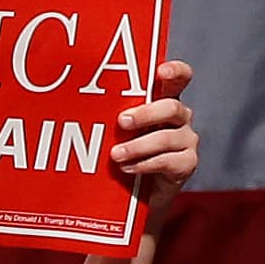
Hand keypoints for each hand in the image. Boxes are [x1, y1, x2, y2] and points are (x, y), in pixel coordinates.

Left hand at [108, 61, 198, 213]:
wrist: (138, 193)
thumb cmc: (126, 152)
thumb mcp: (119, 130)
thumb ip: (112, 113)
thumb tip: (77, 101)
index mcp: (165, 101)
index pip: (178, 79)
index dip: (175, 71)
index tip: (160, 71)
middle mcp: (180, 118)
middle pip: (172, 108)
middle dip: (145, 114)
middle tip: (121, 122)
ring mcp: (186, 140)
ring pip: (166, 137)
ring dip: (138, 146)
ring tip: (115, 155)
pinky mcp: (187, 164)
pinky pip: (167, 161)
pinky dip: (144, 164)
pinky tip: (127, 167)